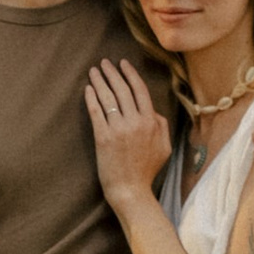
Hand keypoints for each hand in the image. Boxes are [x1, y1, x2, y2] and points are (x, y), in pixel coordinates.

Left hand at [84, 55, 173, 206]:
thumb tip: (152, 110)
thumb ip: (161, 125)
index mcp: (151, 122)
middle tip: (104, 63)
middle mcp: (135, 122)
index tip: (123, 63)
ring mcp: (118, 129)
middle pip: (122, 90)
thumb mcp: (164, 147)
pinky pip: (96, 112)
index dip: (130, 74)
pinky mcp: (103, 137)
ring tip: (94, 71)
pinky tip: (88, 89)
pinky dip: (91, 98)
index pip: (140, 90)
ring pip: (108, 98)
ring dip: (100, 81)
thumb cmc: (147, 170)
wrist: (131, 190)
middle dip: (112, 72)